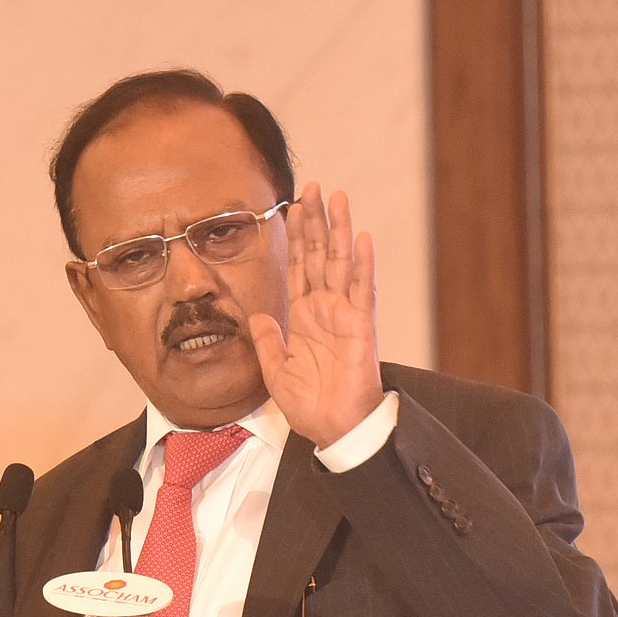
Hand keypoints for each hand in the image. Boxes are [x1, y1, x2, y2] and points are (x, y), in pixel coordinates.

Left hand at [250, 183, 383, 447]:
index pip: (298, 266)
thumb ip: (266, 340)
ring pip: (342, 262)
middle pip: (320, 254)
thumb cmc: (309, 405)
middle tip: (314, 186)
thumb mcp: (275, 370)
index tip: (293, 207)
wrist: (333, 430)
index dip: (296, 237)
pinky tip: (361, 236)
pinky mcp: (361, 327)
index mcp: (303, 317)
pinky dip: (362, 263)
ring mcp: (345, 314)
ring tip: (337, 197)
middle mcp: (325, 309)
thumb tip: (255, 314)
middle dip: (316, 221)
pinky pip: (361, 289)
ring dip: (339, 229)